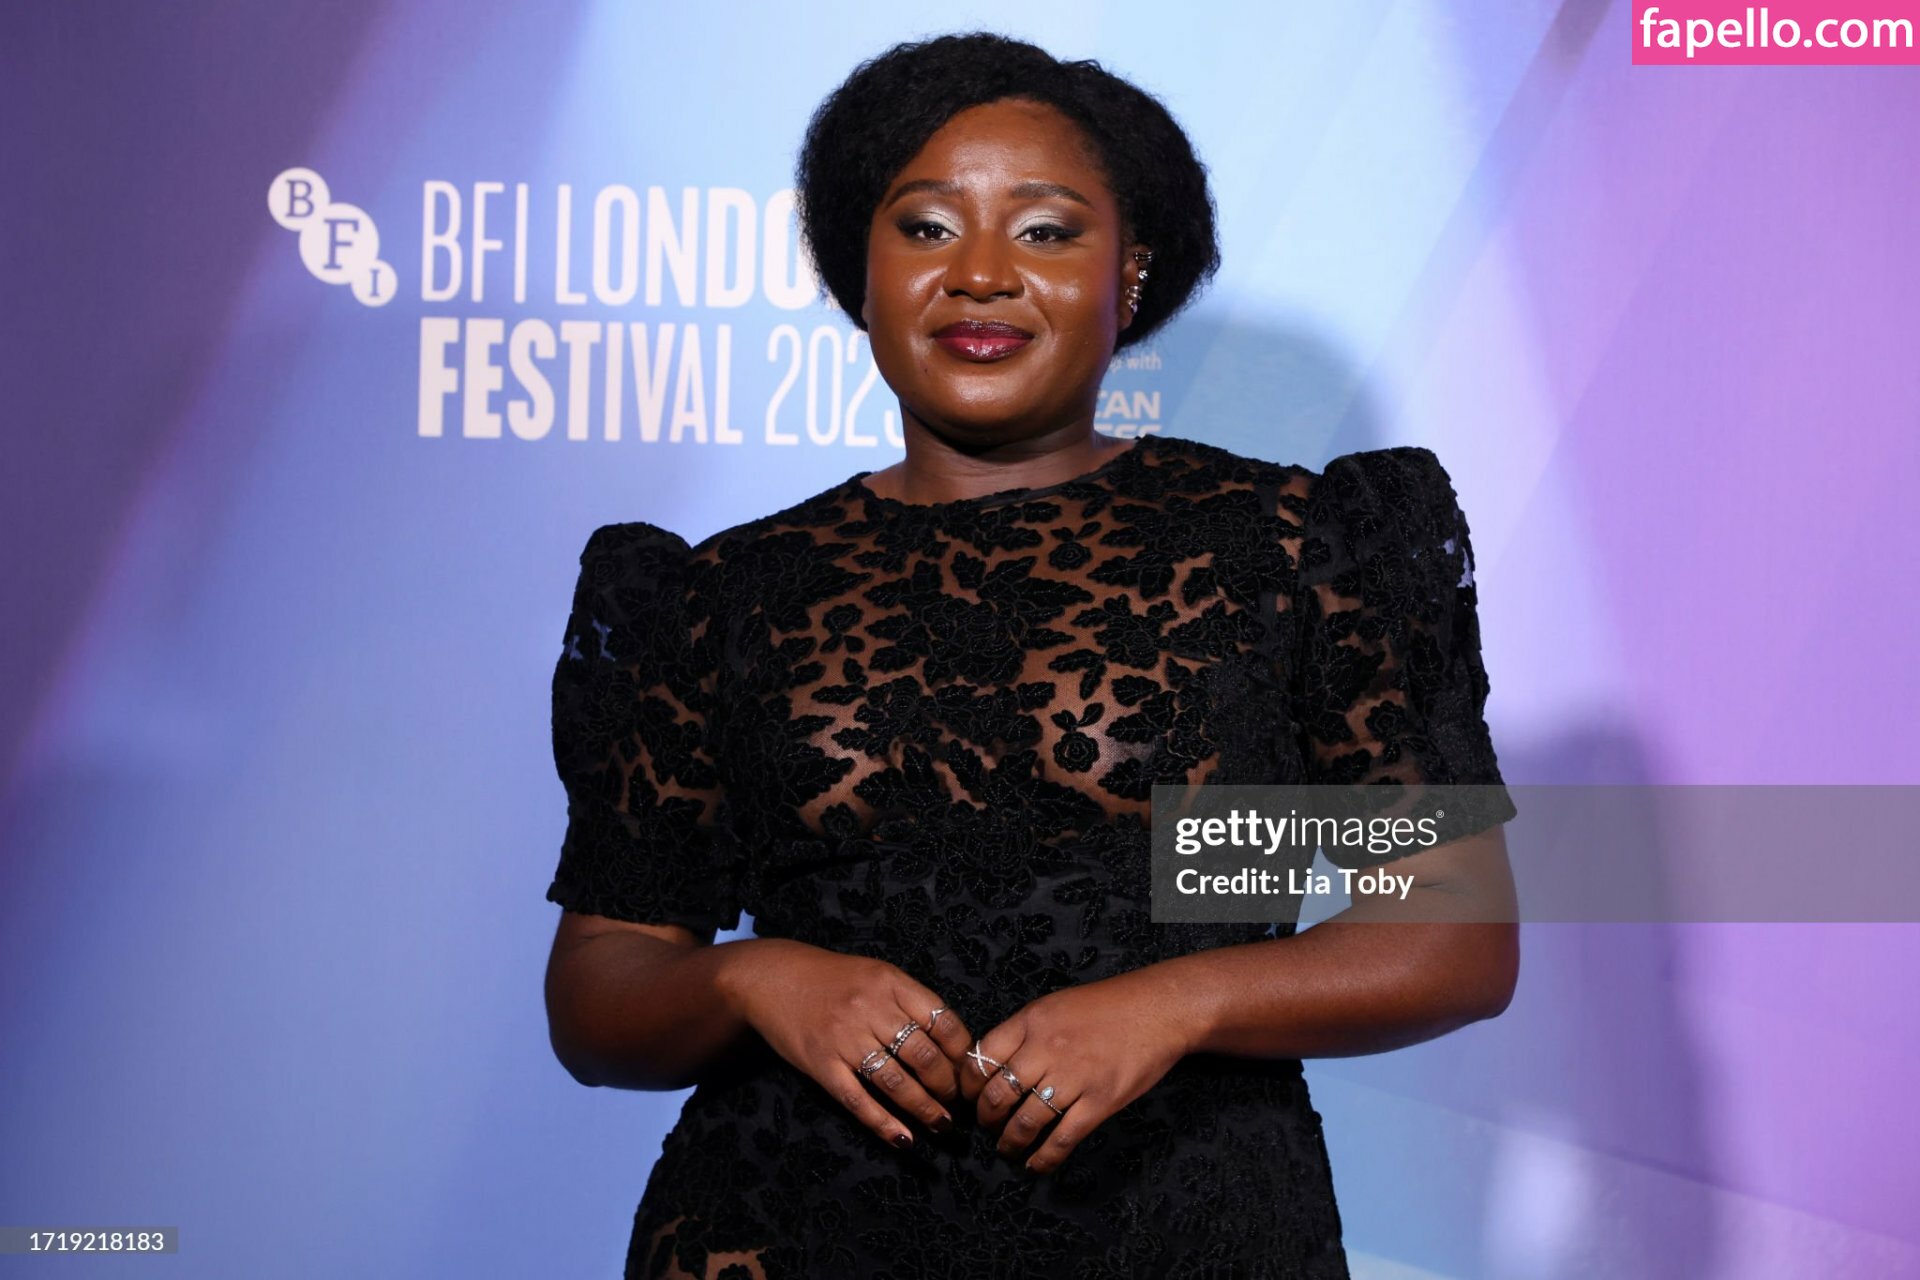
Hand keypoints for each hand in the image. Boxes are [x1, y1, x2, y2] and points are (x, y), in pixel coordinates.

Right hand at [721, 939, 973, 1151]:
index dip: (963, 1052)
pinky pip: (858, 1100)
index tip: (969, 1071)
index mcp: (891, 983)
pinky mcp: (821, 1065)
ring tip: (941, 1124)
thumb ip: (909, 1001)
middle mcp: (870, 1009)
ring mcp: (845, 1039)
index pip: (943, 1021)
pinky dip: (883, 1124)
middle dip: (947, 1086)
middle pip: (924, 1055)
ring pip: (896, 1082)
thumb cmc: (832, 979)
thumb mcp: (876, 974)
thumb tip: (951, 1042)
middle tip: (956, 1102)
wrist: (772, 978)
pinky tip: (904, 1139)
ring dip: (925, 1109)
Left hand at [961, 969, 1198, 1173]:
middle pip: (998, 1095)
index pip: (981, 1059)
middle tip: (988, 1127)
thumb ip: (1024, 1032)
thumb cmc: (1108, 1006)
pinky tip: (1036, 1165)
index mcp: (1031, 1022)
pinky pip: (1062, 1139)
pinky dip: (1044, 1158)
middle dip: (986, 1119)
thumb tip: (994, 1063)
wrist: (1158, 1009)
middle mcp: (1046, 1049)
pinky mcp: (1099, 1102)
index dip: (968, 1085)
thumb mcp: (1055, 1005)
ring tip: (1008, 1149)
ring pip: (1025, 1122)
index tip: (969, 1098)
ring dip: (1010, 1143)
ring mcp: (1073, 1078)